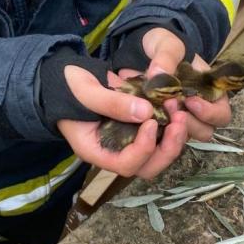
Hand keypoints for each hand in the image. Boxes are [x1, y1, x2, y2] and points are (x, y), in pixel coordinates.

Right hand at [57, 64, 188, 179]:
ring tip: (178, 109)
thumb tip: (147, 112)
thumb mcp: (85, 90)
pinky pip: (159, 136)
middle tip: (178, 120)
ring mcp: (126, 141)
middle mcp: (113, 152)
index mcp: (95, 150)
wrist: (66, 76)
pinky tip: (173, 103)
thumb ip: (112, 102)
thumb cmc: (67, 86)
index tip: (150, 121)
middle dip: (168, 148)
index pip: (125, 165)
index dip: (143, 148)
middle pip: (147, 167)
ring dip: (174, 136)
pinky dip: (171, 124)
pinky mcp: (136, 128)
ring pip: (157, 155)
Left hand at [116, 29, 231, 142]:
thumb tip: (158, 75)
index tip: (189, 100)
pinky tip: (144, 118)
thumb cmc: (164, 46)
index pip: (221, 114)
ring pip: (184, 137)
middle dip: (190, 124)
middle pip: (205, 131)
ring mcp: (179, 118)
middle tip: (170, 108)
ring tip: (157, 113)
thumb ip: (167, 57)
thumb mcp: (168, 44)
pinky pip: (161, 135)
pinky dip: (155, 130)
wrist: (142, 51)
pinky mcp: (159, 122)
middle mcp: (198, 110)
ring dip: (173, 130)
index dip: (210, 113)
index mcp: (210, 92)